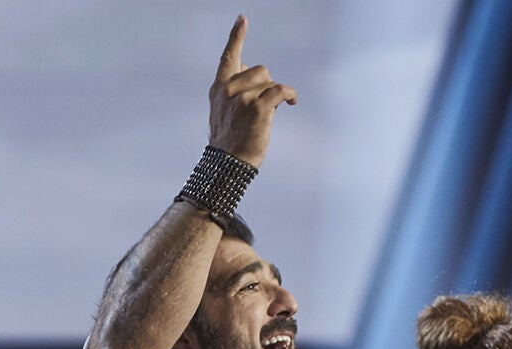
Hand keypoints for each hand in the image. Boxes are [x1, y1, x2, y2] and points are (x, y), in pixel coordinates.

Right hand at [208, 16, 296, 169]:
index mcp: (219, 89)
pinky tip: (292, 101)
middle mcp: (229, 90)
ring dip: (275, 94)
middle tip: (264, 105)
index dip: (236, 37)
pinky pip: (280, 90)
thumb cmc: (230, 141)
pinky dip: (289, 94)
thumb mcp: (225, 111)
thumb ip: (235, 88)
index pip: (228, 57)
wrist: (228, 165)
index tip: (242, 19)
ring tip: (270, 112)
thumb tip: (250, 65)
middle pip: (260, 70)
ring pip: (270, 81)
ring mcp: (242, 98)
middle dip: (266, 84)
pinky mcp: (258, 107)